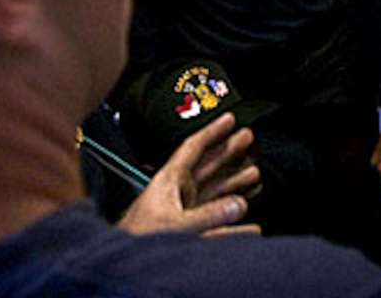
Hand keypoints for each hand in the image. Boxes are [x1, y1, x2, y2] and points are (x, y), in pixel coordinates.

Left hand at [117, 113, 261, 236]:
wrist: (126, 261)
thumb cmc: (139, 238)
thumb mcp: (175, 224)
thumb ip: (208, 215)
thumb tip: (238, 205)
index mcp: (168, 180)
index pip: (193, 148)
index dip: (212, 131)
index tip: (229, 118)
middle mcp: (177, 190)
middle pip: (208, 164)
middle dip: (228, 150)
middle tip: (248, 138)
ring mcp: (183, 208)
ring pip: (214, 187)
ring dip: (234, 180)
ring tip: (254, 171)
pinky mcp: (187, 225)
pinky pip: (215, 212)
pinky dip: (231, 210)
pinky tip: (246, 208)